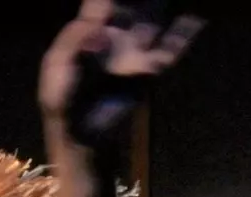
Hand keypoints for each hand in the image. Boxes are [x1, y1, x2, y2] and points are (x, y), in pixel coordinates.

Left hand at [40, 1, 201, 143]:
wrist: (80, 130)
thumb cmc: (61, 97)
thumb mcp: (56, 66)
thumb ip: (71, 40)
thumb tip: (95, 24)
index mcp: (90, 33)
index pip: (99, 7)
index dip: (104, 1)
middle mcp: (116, 37)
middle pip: (131, 9)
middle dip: (138, 1)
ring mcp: (134, 53)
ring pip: (152, 23)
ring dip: (157, 8)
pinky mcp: (148, 71)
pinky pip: (169, 51)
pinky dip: (182, 35)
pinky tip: (193, 21)